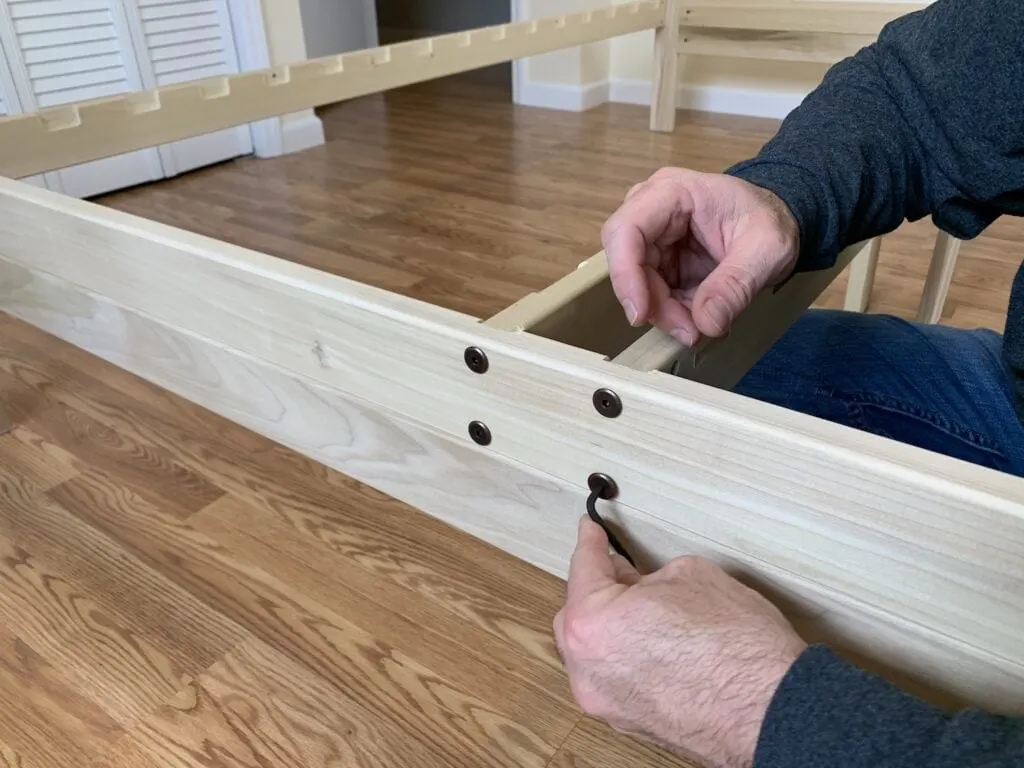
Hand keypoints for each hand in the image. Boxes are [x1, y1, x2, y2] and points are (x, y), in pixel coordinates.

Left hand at [553, 517, 807, 767]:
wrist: (773, 711)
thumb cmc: (737, 647)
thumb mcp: (690, 575)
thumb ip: (650, 576)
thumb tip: (643, 588)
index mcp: (592, 625)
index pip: (584, 568)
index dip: (590, 543)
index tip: (590, 531)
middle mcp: (588, 670)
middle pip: (577, 615)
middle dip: (600, 588)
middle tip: (627, 570)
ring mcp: (607, 702)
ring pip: (594, 651)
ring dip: (613, 626)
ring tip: (648, 608)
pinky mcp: (631, 722)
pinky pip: (615, 677)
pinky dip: (626, 656)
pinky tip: (655, 643)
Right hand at [601, 167, 799, 345]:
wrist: (779, 220)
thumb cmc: (772, 220)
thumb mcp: (767, 249)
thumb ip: (737, 284)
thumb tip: (706, 323)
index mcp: (672, 192)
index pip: (626, 230)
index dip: (625, 274)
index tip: (641, 314)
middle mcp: (651, 210)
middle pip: (628, 263)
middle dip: (654, 303)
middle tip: (689, 331)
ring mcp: (652, 236)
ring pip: (637, 283)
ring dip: (664, 312)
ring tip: (701, 327)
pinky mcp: (659, 259)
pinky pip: (652, 292)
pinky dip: (672, 312)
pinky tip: (699, 318)